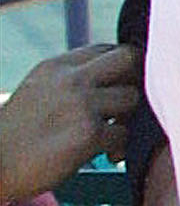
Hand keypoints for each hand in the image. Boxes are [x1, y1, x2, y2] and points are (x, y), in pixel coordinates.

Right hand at [0, 41, 138, 202]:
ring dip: (129, 119)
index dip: (121, 69)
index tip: (119, 89)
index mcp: (57, 66)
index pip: (106, 49)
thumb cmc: (18, 135)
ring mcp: (82, 104)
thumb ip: (70, 81)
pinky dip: (121, 148)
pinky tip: (109, 156)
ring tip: (113, 136)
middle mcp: (71, 79)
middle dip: (135, 81)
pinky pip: (125, 135)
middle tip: (126, 107)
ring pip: (132, 98)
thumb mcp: (39, 91)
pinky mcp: (88, 133)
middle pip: (129, 59)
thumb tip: (109, 81)